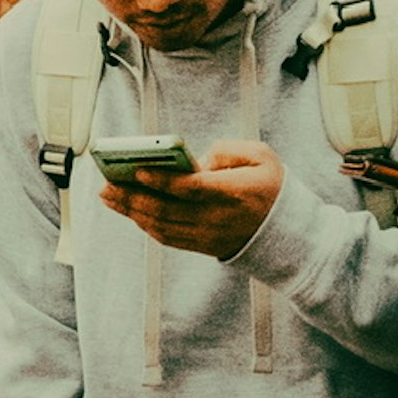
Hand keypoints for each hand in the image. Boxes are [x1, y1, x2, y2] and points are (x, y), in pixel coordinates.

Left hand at [106, 141, 282, 259]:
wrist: (290, 234)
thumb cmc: (272, 186)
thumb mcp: (262, 156)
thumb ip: (228, 150)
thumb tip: (196, 159)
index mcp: (235, 193)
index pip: (192, 190)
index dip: (163, 182)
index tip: (138, 171)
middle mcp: (219, 218)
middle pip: (169, 210)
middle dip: (133, 197)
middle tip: (106, 183)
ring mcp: (211, 236)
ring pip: (164, 227)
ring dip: (132, 212)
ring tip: (108, 195)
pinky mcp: (205, 247)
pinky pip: (170, 239)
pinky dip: (146, 226)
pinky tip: (129, 211)